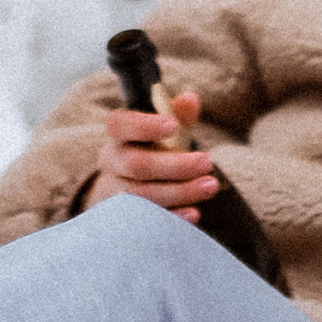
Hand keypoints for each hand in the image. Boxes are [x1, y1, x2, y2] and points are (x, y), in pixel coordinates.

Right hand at [88, 87, 222, 221]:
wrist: (127, 189)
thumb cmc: (151, 152)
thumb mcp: (164, 133)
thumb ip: (177, 115)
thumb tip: (190, 99)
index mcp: (119, 135)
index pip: (120, 125)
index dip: (144, 125)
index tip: (172, 126)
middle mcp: (112, 162)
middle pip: (136, 165)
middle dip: (174, 165)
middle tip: (207, 162)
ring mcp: (113, 193)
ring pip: (141, 196)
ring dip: (179, 192)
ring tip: (209, 186)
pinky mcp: (122, 221)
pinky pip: (145, 222)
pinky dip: (171, 217)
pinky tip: (194, 213)